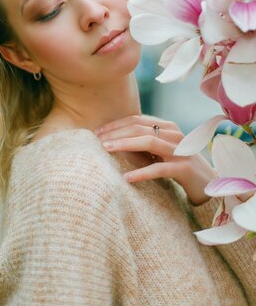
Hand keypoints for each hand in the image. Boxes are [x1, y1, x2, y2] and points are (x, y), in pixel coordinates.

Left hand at [94, 114, 217, 205]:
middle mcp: (175, 134)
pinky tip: (127, 178)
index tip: (98, 132)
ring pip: (149, 142)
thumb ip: (145, 141)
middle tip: (97, 140)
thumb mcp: (162, 150)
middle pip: (140, 128)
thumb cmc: (179, 166)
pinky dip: (142, 172)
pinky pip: (160, 168)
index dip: (116, 124)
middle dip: (116, 132)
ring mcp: (181, 151)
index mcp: (168, 126)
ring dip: (125, 144)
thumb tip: (114, 138)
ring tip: (106, 149)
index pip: (137, 120)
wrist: (208, 185)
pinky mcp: (185, 169)